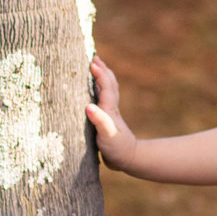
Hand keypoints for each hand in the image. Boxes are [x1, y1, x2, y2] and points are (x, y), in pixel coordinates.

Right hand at [85, 54, 138, 171]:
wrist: (128, 159)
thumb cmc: (117, 148)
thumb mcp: (107, 136)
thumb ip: (100, 121)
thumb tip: (89, 107)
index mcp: (109, 108)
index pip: (105, 86)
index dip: (99, 73)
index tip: (91, 61)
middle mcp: (111, 107)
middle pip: (109, 82)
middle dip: (102, 69)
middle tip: (93, 56)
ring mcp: (110, 112)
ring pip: (108, 88)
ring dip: (102, 76)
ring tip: (94, 67)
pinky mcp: (108, 118)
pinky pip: (104, 97)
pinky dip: (99, 88)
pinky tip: (93, 90)